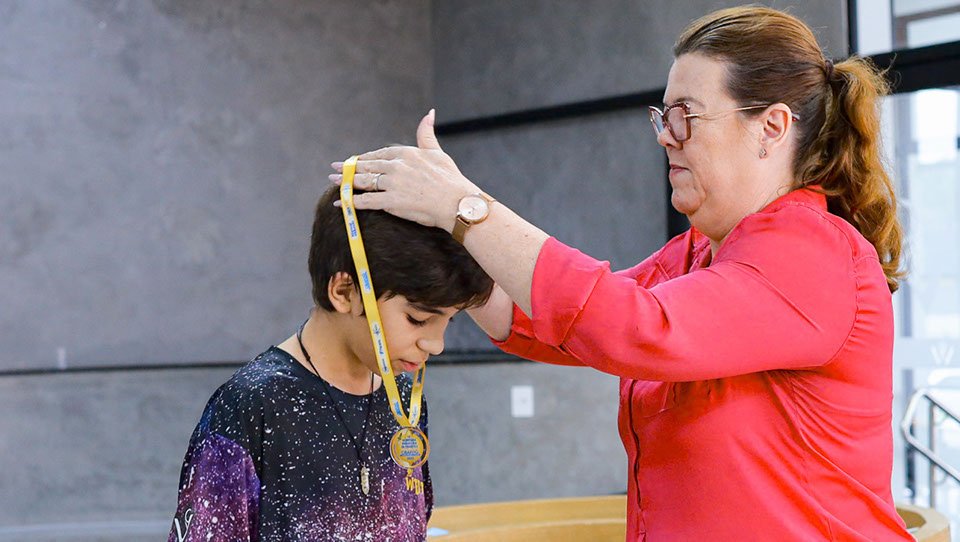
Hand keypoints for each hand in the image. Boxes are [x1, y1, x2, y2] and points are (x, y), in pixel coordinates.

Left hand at [329, 110, 479, 232]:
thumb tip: (429, 112)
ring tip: (333, 182)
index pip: (379, 154)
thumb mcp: (437, 152)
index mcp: (406, 152)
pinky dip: (350, 202)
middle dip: (348, 168)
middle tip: (333, 169)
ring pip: (363, 181)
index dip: (364, 158)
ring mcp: (393, 183)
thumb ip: (427, 134)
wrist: (458, 203)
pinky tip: (340, 203)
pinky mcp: (392, 201)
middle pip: (367, 166)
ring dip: (345, 182)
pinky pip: (366, 201)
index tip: (353, 160)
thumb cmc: (451, 179)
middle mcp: (396, 166)